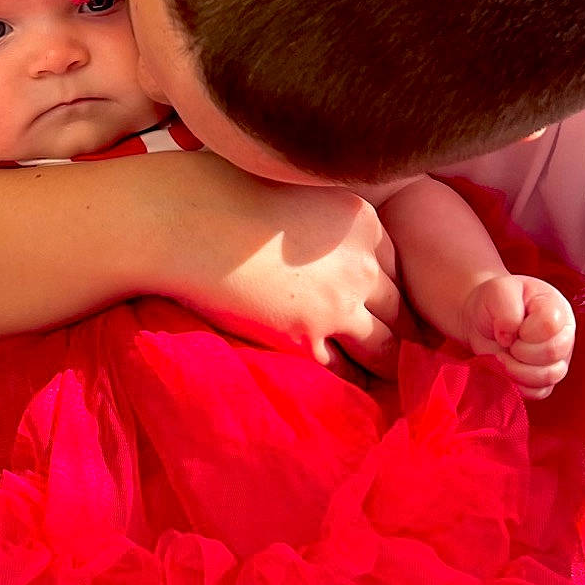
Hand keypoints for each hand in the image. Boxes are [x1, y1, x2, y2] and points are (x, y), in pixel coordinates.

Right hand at [156, 153, 401, 372]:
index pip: (396, 268)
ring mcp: (338, 302)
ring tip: (384, 382)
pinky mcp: (307, 335)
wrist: (184, 220)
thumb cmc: (223, 193)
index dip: (389, 292)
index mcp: (362, 221)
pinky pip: (342, 370)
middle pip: (398, 308)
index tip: (385, 309)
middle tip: (400, 353)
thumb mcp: (294, 189)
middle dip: (398, 331)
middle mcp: (362, 262)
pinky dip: (349, 384)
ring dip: (384, 366)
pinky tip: (351, 395)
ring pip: (383, 347)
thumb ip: (322, 215)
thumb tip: (317, 236)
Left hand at [462, 273, 574, 398]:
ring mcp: (558, 359)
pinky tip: (506, 369)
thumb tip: (510, 336)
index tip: (509, 325)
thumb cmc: (493, 302)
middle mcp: (564, 334)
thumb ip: (507, 308)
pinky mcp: (546, 380)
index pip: (549, 325)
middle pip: (552, 352)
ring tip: (503, 355)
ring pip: (549, 376)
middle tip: (505, 341)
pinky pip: (540, 392)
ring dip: (517, 369)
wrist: (481, 320)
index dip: (524, 330)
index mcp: (556, 308)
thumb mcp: (497, 291)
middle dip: (520, 350)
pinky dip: (518, 384)